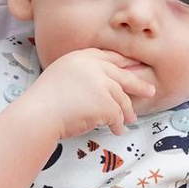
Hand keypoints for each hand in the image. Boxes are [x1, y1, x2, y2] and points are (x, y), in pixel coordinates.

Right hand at [41, 46, 157, 140]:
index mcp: (81, 57)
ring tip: (130, 120)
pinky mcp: (105, 104)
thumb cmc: (44, 101)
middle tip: (150, 91)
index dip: (123, 63)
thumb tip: (104, 85)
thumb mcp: (62, 74)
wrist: (38, 115)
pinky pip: (117, 116)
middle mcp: (94, 67)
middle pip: (123, 76)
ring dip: (127, 112)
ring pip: (121, 99)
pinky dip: (118, 125)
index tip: (133, 68)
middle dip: (138, 84)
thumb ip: (82, 74)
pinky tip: (118, 130)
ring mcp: (101, 85)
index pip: (109, 57)